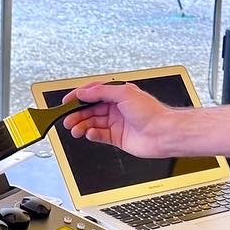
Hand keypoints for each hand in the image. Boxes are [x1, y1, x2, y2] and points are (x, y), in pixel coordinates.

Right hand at [61, 82, 179, 157]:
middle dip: (77, 114)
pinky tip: (90, 134)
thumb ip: (101, 92)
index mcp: (118, 94)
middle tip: (67, 119)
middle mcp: (116, 108)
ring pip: (93, 123)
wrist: (163, 133)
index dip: (78, 97)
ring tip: (75, 129)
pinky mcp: (117, 137)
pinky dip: (93, 134)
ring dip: (82, 125)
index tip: (66, 102)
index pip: (93, 93)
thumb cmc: (151, 112)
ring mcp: (117, 123)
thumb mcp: (124, 93)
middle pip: (90, 110)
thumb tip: (84, 92)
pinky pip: (100, 135)